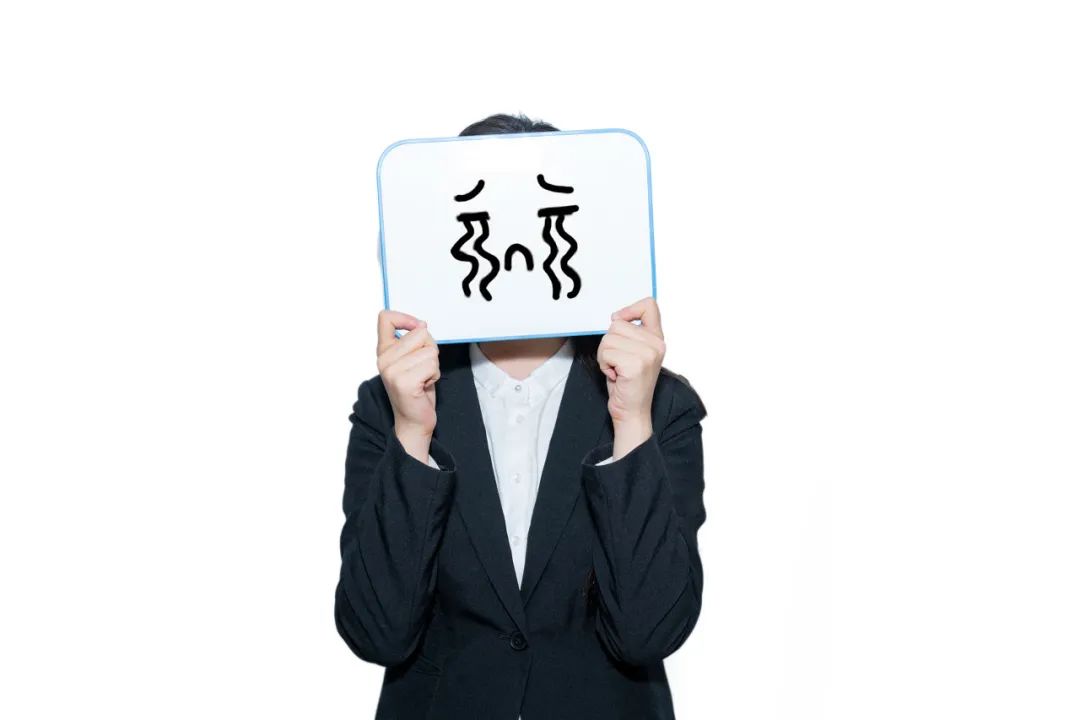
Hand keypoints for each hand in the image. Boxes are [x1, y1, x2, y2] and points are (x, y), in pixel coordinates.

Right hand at [376, 310, 439, 461]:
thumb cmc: (416, 390)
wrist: (413, 421)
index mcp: (383, 351)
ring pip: (430, 350)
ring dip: (433, 365)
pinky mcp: (404, 382)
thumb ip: (413, 341)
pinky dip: (435, 375)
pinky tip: (425, 385)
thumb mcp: (411, 360)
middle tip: (423, 368)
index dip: (406, 318)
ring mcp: (392, 371)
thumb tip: (422, 325)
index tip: (416, 328)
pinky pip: (432, 364)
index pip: (385, 318)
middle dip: (430, 349)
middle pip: (420, 333)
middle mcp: (384, 359)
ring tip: (423, 378)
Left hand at [597, 297, 665, 458]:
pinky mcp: (636, 365)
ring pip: (608, 338)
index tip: (620, 322)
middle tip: (617, 362)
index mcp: (657, 338)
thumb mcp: (633, 352)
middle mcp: (656, 344)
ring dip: (605, 356)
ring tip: (617, 369)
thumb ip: (630, 333)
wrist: (631, 412)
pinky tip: (616, 376)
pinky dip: (604, 365)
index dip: (629, 310)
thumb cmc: (627, 383)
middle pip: (617, 323)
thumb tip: (615, 317)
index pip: (649, 305)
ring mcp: (648, 354)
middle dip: (609, 343)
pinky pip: (606, 353)